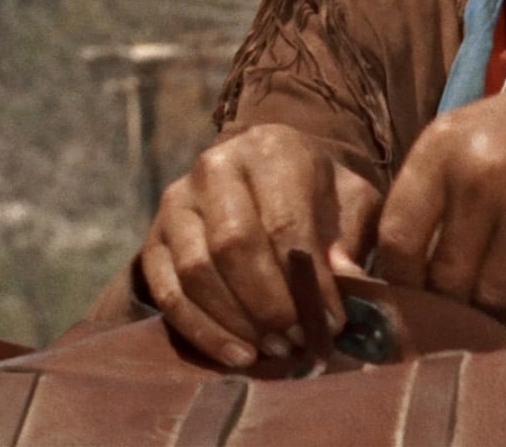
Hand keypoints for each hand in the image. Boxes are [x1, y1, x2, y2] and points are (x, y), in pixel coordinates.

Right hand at [138, 123, 380, 367]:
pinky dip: (203, 332)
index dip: (308, 280)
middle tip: (298, 339)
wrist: (267, 178)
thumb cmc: (318, 194)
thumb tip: (344, 280)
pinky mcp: (154, 239)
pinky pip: (168, 293)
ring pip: (197, 272)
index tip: (331, 321)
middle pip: (234, 246)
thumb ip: (351, 235)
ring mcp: (177, 202)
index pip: (285, 222)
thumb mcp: (350, 200)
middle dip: (269, 304)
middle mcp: (215, 167)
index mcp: (271, 149)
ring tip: (274, 350)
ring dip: (237, 322)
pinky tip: (238, 355)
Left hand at [376, 56, 505, 317]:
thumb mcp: (471, 133)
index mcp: (444, 145)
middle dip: (461, 291)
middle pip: (445, 280)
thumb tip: (383, 276)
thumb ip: (428, 193)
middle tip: (484, 273)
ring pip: (494, 298)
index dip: (402, 278)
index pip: (396, 241)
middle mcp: (485, 173)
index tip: (418, 287)